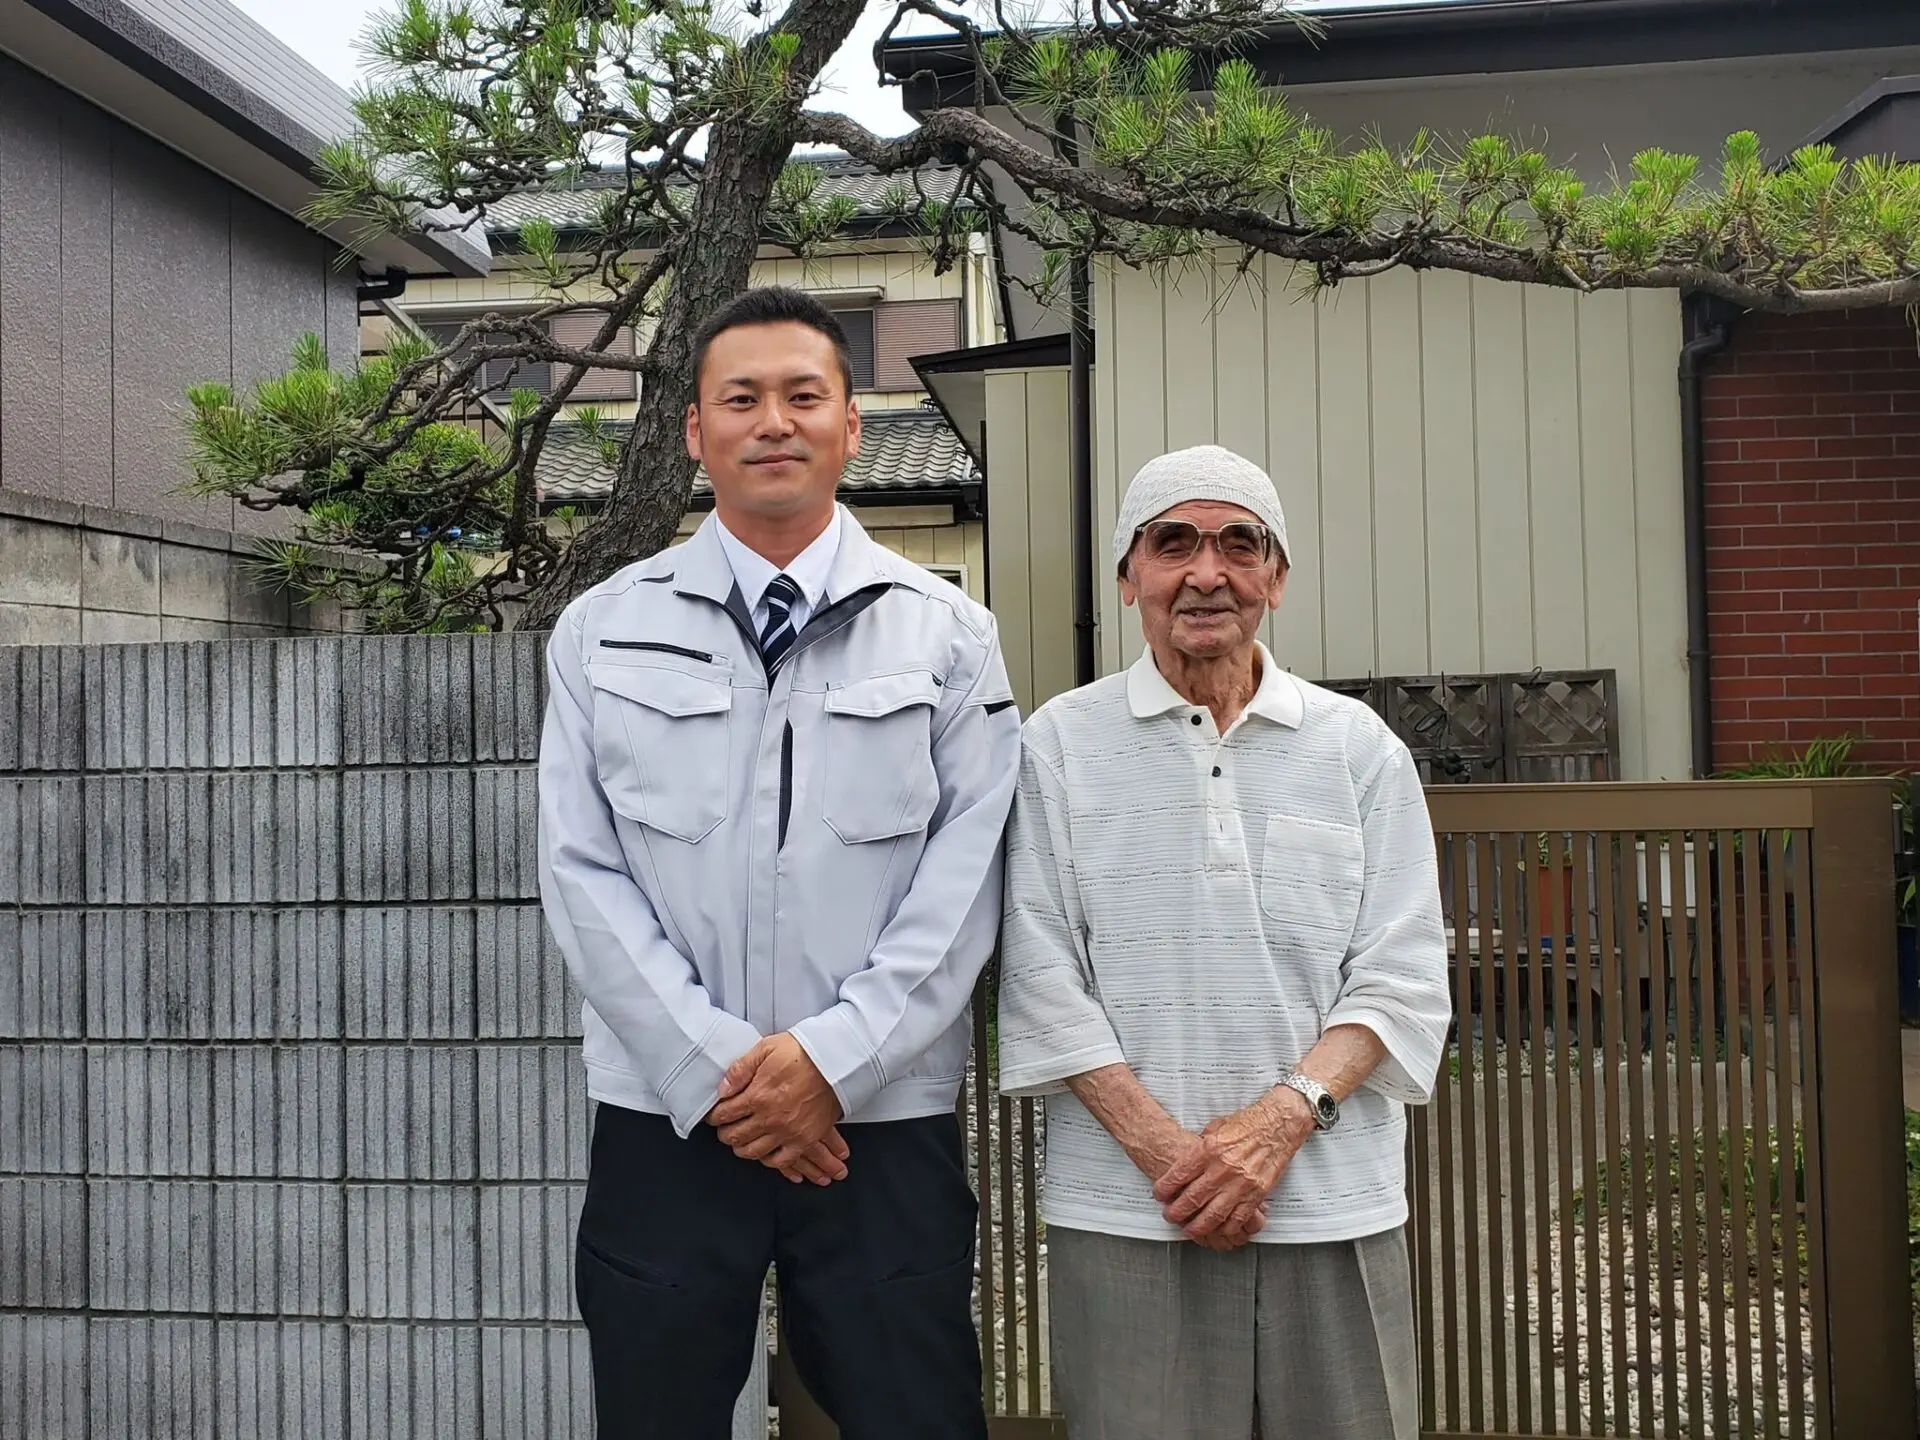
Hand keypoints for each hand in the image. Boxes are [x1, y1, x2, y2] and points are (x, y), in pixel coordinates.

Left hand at [706, 1034, 844, 1181]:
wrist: (836, 1061)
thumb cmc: (804, 1053)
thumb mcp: (766, 1049)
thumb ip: (740, 1069)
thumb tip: (723, 1088)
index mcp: (757, 1095)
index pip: (724, 1114)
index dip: (715, 1116)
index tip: (715, 1114)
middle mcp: (770, 1118)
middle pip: (735, 1136)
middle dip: (724, 1133)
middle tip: (725, 1128)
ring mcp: (788, 1132)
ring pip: (753, 1152)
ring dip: (741, 1148)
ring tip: (740, 1141)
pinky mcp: (805, 1139)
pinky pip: (781, 1160)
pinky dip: (769, 1160)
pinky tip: (765, 1153)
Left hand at [1121, 1117, 1266, 1250]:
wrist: (1278, 1124)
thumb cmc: (1248, 1123)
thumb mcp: (1215, 1128)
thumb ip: (1200, 1147)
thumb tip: (1186, 1162)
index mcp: (1209, 1149)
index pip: (1178, 1175)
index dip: (1164, 1188)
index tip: (1159, 1195)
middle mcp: (1222, 1168)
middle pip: (1191, 1198)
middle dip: (1176, 1211)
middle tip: (1169, 1215)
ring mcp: (1240, 1183)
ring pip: (1212, 1215)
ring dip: (1197, 1226)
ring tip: (1188, 1230)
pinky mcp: (1256, 1193)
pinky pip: (1237, 1218)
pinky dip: (1225, 1228)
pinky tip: (1217, 1230)